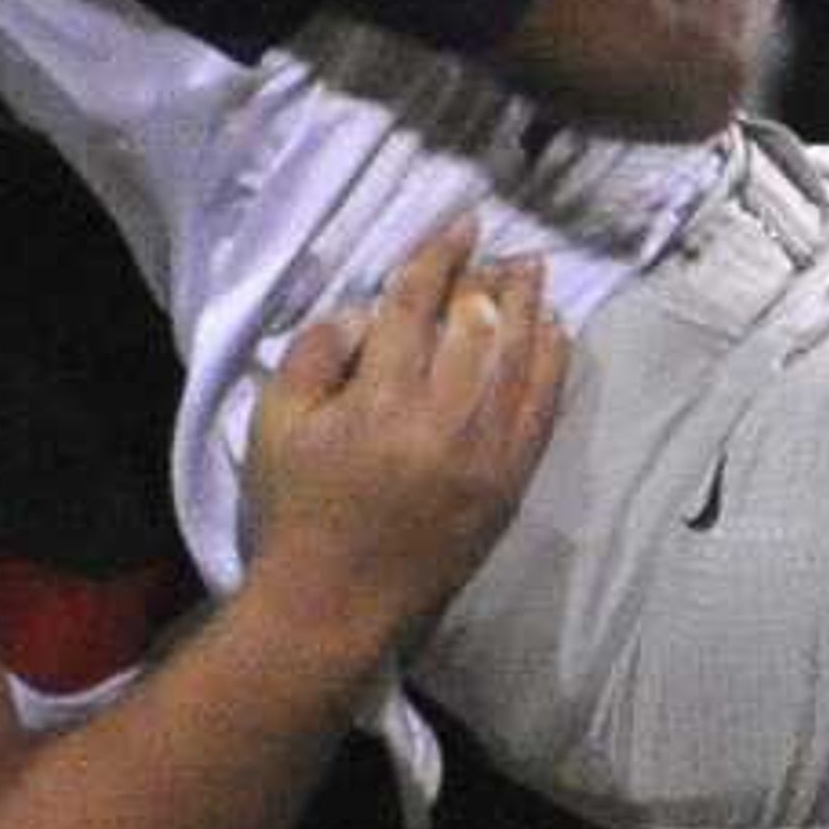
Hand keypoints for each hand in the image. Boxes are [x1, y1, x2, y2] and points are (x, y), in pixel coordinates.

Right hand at [238, 211, 567, 659]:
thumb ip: (314, 354)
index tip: (462, 224)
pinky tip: (554, 334)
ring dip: (529, 309)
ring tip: (532, 273)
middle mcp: (442, 422)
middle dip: (490, 278)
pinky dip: (553, 364)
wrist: (333, 604)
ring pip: (520, 361)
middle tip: (498, 250)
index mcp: (379, 402)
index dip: (440, 257)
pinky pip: (542, 410)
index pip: (418, 306)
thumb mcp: (274, 425)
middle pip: (479, 325)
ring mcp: (486, 455)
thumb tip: (367, 311)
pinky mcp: (510, 485)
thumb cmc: (296, 509)